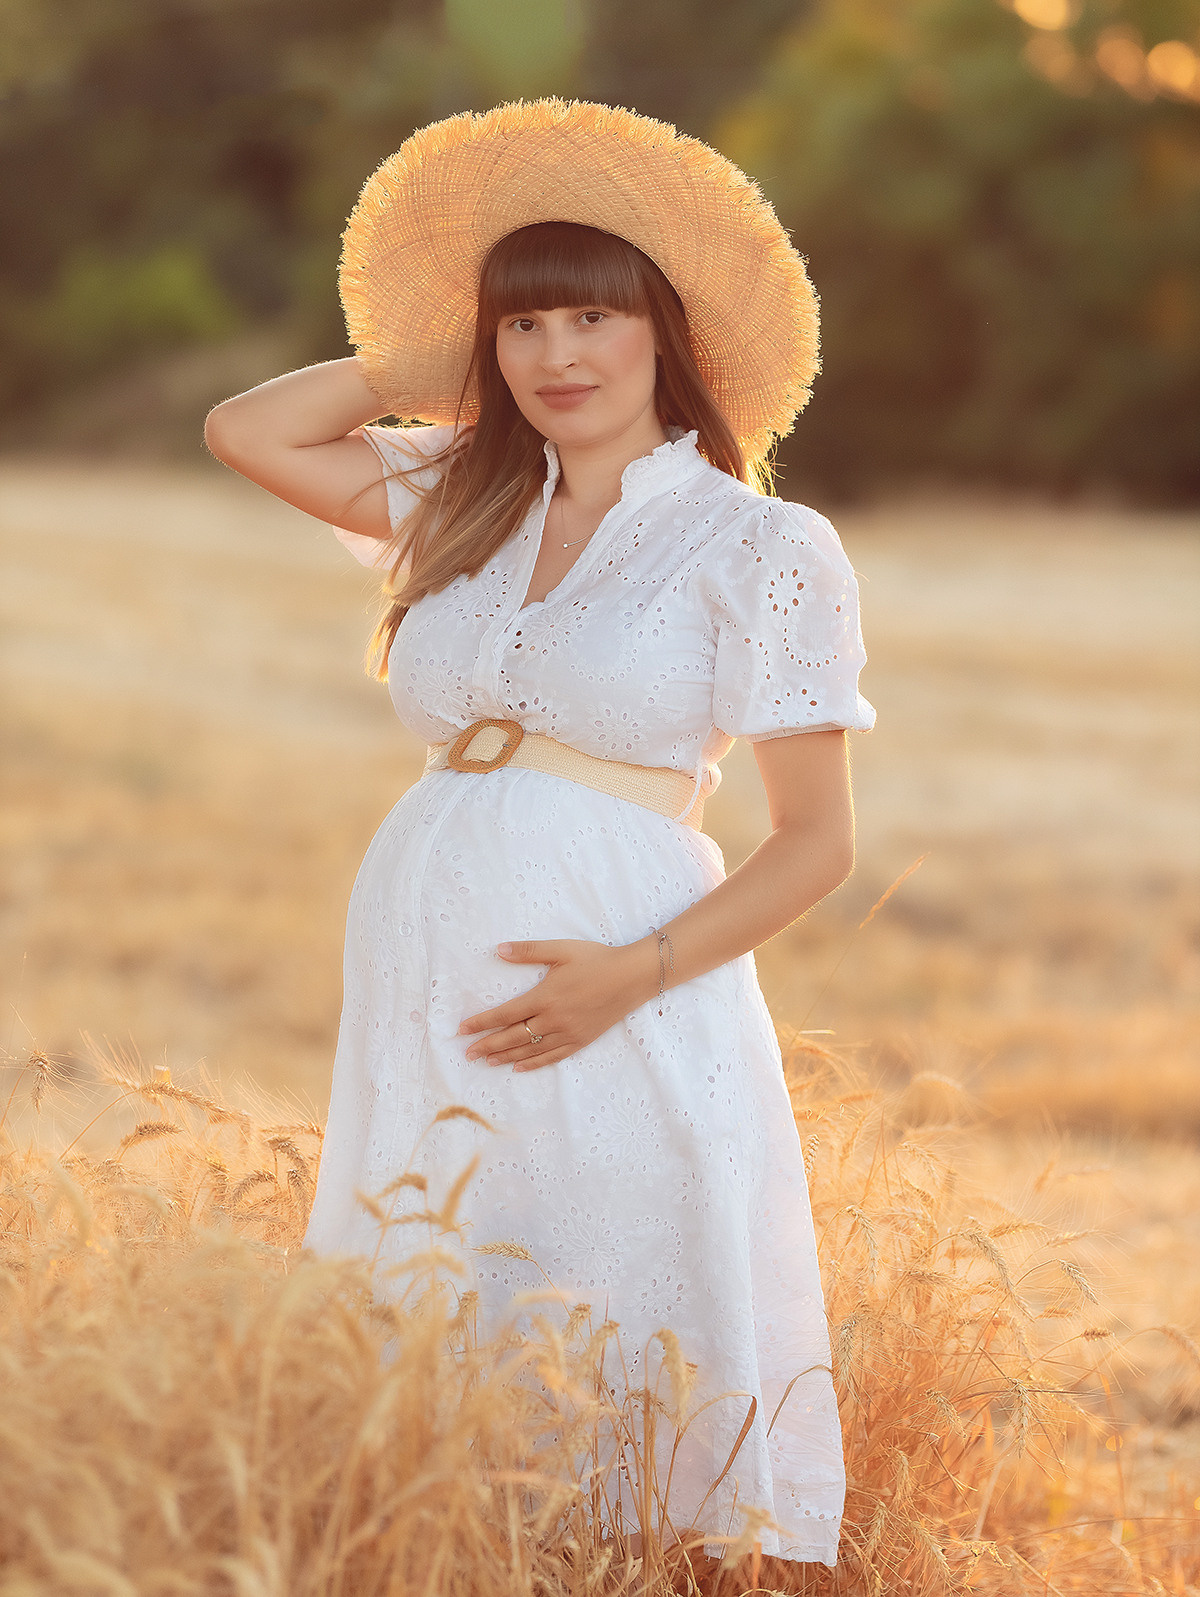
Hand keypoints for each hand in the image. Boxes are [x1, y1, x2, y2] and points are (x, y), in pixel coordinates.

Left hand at [458, 938, 658, 1071]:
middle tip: (467, 1053)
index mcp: (545, 997)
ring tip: (486, 1062)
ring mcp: (567, 1033)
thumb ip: (528, 951)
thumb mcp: (561, 949)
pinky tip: (519, 1067)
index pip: (505, 1014)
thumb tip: (499, 950)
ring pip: (530, 1050)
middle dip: (487, 1045)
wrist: (632, 977)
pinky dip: (533, 1064)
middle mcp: (553, 1020)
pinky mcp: (580, 1041)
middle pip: (512, 1037)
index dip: (482, 1023)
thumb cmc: (596, 960)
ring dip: (505, 1057)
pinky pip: (552, 1057)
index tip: (462, 1030)